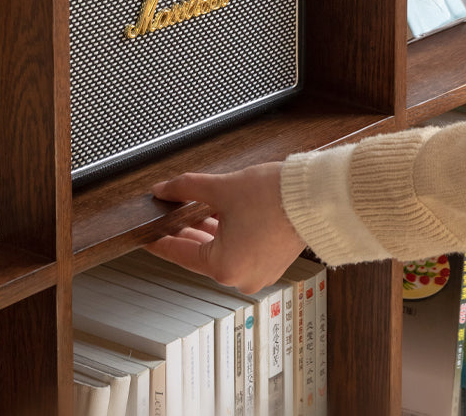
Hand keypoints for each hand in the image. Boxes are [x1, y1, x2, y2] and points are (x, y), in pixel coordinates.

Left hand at [145, 162, 307, 293]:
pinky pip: (239, 251)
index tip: (147, 235)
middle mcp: (241, 278)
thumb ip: (186, 188)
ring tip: (195, 210)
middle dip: (185, 231)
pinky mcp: (272, 263)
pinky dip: (228, 236)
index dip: (159, 240)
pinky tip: (219, 216)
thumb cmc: (277, 198)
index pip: (179, 254)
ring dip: (207, 232)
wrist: (319, 197)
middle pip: (200, 254)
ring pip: (221, 252)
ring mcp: (258, 273)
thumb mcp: (221, 188)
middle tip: (169, 215)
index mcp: (225, 267)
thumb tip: (164, 189)